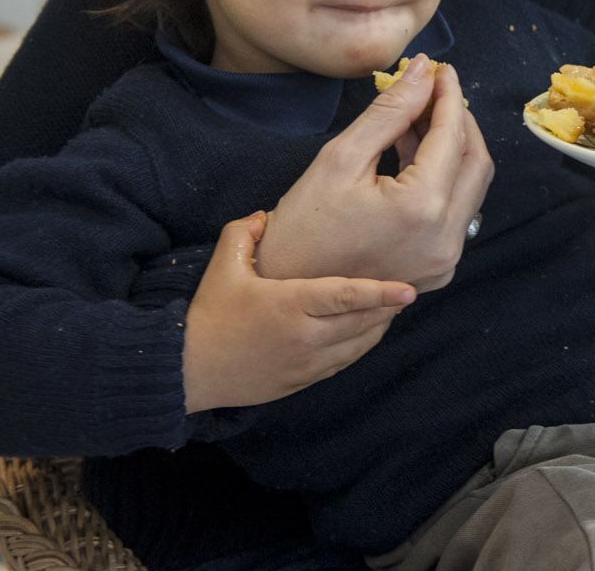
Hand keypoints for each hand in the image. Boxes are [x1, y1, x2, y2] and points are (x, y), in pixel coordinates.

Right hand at [184, 212, 414, 412]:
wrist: (185, 371)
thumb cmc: (208, 315)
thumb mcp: (223, 267)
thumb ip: (244, 232)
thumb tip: (265, 215)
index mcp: (290, 305)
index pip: (346, 296)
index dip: (380, 292)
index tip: (409, 288)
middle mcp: (306, 337)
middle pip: (363, 321)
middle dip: (388, 305)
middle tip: (407, 286)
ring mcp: (308, 363)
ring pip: (360, 343)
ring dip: (379, 324)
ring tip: (392, 302)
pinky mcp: (306, 380)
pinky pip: (346, 360)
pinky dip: (362, 342)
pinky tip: (368, 326)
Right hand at [259, 57, 493, 289]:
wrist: (287, 293)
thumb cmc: (302, 228)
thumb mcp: (341, 158)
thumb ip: (390, 111)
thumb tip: (421, 71)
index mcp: (422, 208)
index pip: (452, 136)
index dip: (448, 97)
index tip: (439, 69)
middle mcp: (446, 237)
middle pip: (474, 161)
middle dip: (458, 120)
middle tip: (433, 90)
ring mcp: (446, 258)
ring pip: (470, 186)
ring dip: (451, 148)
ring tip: (418, 116)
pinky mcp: (439, 268)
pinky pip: (455, 211)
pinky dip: (443, 178)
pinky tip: (415, 152)